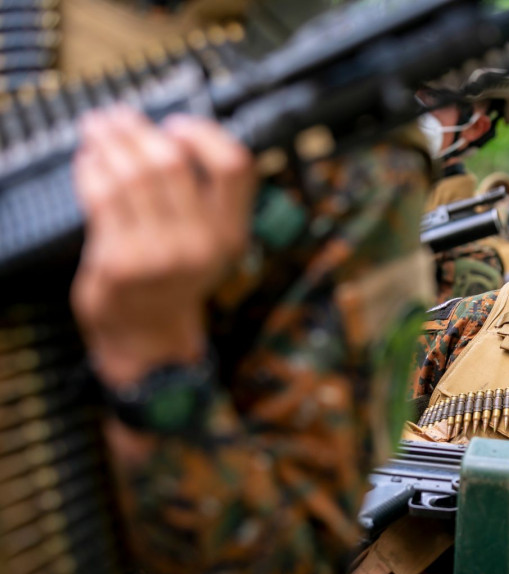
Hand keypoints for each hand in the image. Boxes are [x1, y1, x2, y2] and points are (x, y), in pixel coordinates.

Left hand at [71, 106, 255, 386]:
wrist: (147, 334)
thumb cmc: (172, 279)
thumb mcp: (207, 244)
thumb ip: (202, 198)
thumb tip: (170, 133)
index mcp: (231, 235)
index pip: (234, 167)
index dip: (205, 134)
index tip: (177, 124)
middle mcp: (201, 244)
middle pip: (172, 163)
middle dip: (138, 131)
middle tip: (118, 118)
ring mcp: (161, 254)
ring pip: (132, 176)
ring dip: (109, 143)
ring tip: (98, 130)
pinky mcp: (121, 261)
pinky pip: (102, 198)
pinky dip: (90, 171)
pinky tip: (89, 162)